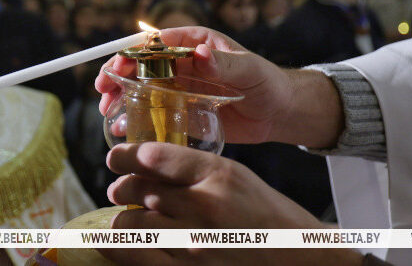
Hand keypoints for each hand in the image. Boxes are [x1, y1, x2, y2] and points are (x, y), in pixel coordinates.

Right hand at [96, 26, 342, 146]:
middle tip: (102, 90)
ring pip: (142, 88)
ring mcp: (180, 87)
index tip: (117, 65)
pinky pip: (154, 112)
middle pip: (141, 65)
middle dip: (118, 75)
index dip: (133, 52)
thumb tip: (199, 54)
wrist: (280, 113)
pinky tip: (124, 128)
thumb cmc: (269, 83)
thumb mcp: (250, 70)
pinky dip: (136, 118)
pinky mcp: (182, 110)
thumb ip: (225, 64)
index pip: (156, 43)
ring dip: (122, 97)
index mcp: (195, 43)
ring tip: (107, 111)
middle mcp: (183, 63)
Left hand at [101, 142, 362, 265]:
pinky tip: (119, 242)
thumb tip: (141, 163)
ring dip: (123, 219)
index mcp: (218, 175)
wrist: (296, 259)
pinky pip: (138, 258)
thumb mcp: (233, 175)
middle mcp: (204, 207)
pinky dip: (124, 247)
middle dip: (122, 187)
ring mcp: (195, 243)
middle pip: (137, 189)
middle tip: (119, 189)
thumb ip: (189, 168)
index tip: (116, 158)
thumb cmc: (263, 214)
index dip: (126, 156)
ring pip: (131, 225)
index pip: (154, 157)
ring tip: (126, 218)